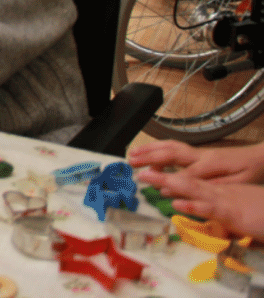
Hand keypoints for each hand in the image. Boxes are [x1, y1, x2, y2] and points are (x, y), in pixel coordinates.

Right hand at [129, 139, 263, 182]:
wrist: (260, 157)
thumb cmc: (251, 172)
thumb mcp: (237, 183)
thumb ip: (212, 186)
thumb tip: (186, 190)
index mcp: (211, 164)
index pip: (185, 173)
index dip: (169, 180)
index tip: (153, 186)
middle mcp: (201, 155)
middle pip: (171, 153)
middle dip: (149, 156)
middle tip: (131, 162)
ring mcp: (199, 151)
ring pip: (170, 146)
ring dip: (150, 149)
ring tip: (133, 153)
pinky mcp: (199, 152)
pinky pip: (174, 147)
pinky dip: (159, 148)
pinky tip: (150, 153)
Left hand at [136, 169, 263, 237]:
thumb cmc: (262, 213)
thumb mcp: (237, 213)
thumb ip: (220, 214)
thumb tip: (207, 218)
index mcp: (218, 191)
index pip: (189, 180)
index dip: (168, 176)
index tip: (148, 174)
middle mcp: (217, 191)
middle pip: (185, 180)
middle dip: (161, 175)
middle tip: (139, 171)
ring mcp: (224, 200)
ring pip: (192, 188)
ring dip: (168, 183)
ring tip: (147, 177)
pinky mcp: (232, 212)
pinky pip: (209, 207)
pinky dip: (192, 205)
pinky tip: (178, 204)